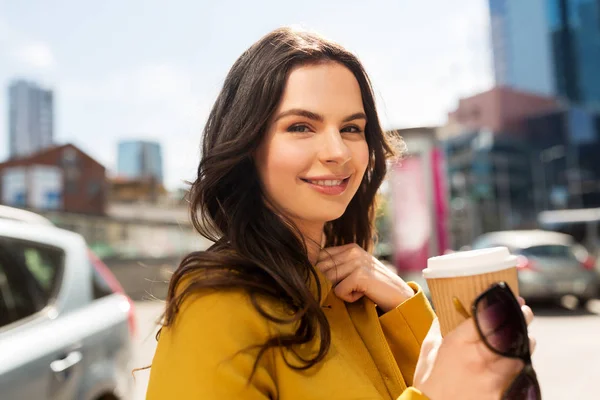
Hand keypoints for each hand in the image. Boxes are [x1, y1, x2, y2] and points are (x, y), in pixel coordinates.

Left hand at [315, 244, 414, 311]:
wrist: (400, 297)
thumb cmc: (374, 287)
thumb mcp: (355, 271)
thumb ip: (337, 267)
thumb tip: (308, 273)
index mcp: (350, 247)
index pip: (320, 258)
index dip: (321, 274)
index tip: (334, 284)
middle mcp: (353, 251)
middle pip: (322, 269)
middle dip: (329, 284)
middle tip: (348, 290)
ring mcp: (357, 261)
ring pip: (329, 280)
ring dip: (341, 292)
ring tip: (358, 290)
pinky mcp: (360, 275)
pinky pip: (339, 291)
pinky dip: (349, 298)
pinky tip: (363, 294)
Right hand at [413, 298, 535, 399]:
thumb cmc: (428, 382)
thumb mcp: (429, 350)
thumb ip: (439, 330)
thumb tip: (444, 315)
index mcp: (459, 343)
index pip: (487, 317)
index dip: (502, 306)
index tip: (513, 299)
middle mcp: (478, 358)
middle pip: (509, 334)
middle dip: (521, 320)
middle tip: (526, 312)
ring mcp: (492, 378)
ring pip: (519, 356)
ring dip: (524, 345)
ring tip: (526, 338)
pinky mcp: (500, 394)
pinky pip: (515, 377)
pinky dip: (518, 367)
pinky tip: (517, 362)